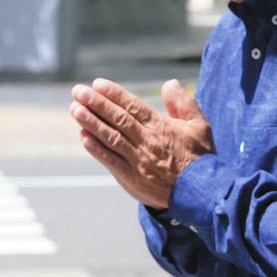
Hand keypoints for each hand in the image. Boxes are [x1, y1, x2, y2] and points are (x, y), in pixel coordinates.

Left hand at [70, 77, 213, 209]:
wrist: (201, 193)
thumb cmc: (200, 157)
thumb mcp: (199, 125)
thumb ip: (183, 103)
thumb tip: (170, 83)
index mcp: (162, 127)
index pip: (134, 106)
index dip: (115, 94)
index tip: (98, 84)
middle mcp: (147, 141)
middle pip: (118, 119)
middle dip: (96, 104)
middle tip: (78, 91)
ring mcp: (138, 160)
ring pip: (110, 138)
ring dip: (91, 123)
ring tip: (74, 109)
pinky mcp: (132, 178)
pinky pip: (110, 160)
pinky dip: (96, 149)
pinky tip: (83, 137)